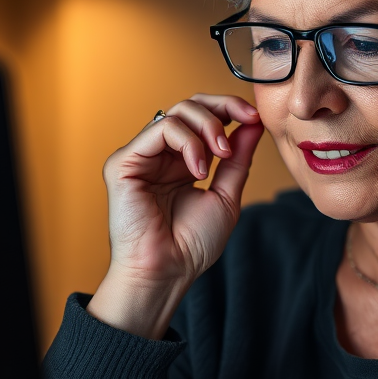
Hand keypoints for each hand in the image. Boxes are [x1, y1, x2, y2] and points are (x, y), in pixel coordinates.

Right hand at [86, 94, 262, 338]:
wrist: (168, 272)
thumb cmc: (192, 245)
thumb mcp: (226, 195)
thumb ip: (237, 158)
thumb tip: (253, 123)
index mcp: (182, 161)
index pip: (203, 116)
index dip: (229, 108)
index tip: (254, 116)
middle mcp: (160, 154)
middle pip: (189, 105)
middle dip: (222, 108)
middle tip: (244, 122)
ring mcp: (141, 156)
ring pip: (176, 112)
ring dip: (208, 127)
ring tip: (220, 156)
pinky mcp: (123, 162)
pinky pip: (159, 129)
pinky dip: (187, 143)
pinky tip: (198, 170)